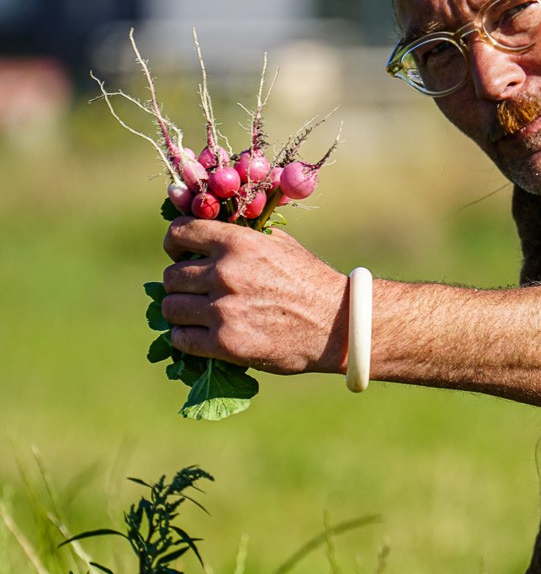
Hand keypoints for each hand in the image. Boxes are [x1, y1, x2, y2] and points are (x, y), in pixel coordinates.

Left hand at [162, 217, 348, 375]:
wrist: (336, 325)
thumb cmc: (308, 282)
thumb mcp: (279, 245)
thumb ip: (242, 236)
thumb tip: (208, 230)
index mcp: (238, 243)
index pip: (179, 233)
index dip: (174, 244)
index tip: (178, 254)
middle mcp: (226, 273)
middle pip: (171, 277)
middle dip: (179, 285)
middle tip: (192, 293)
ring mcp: (224, 310)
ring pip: (171, 309)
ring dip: (179, 313)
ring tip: (193, 316)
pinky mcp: (226, 343)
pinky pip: (182, 339)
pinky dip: (185, 339)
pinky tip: (198, 337)